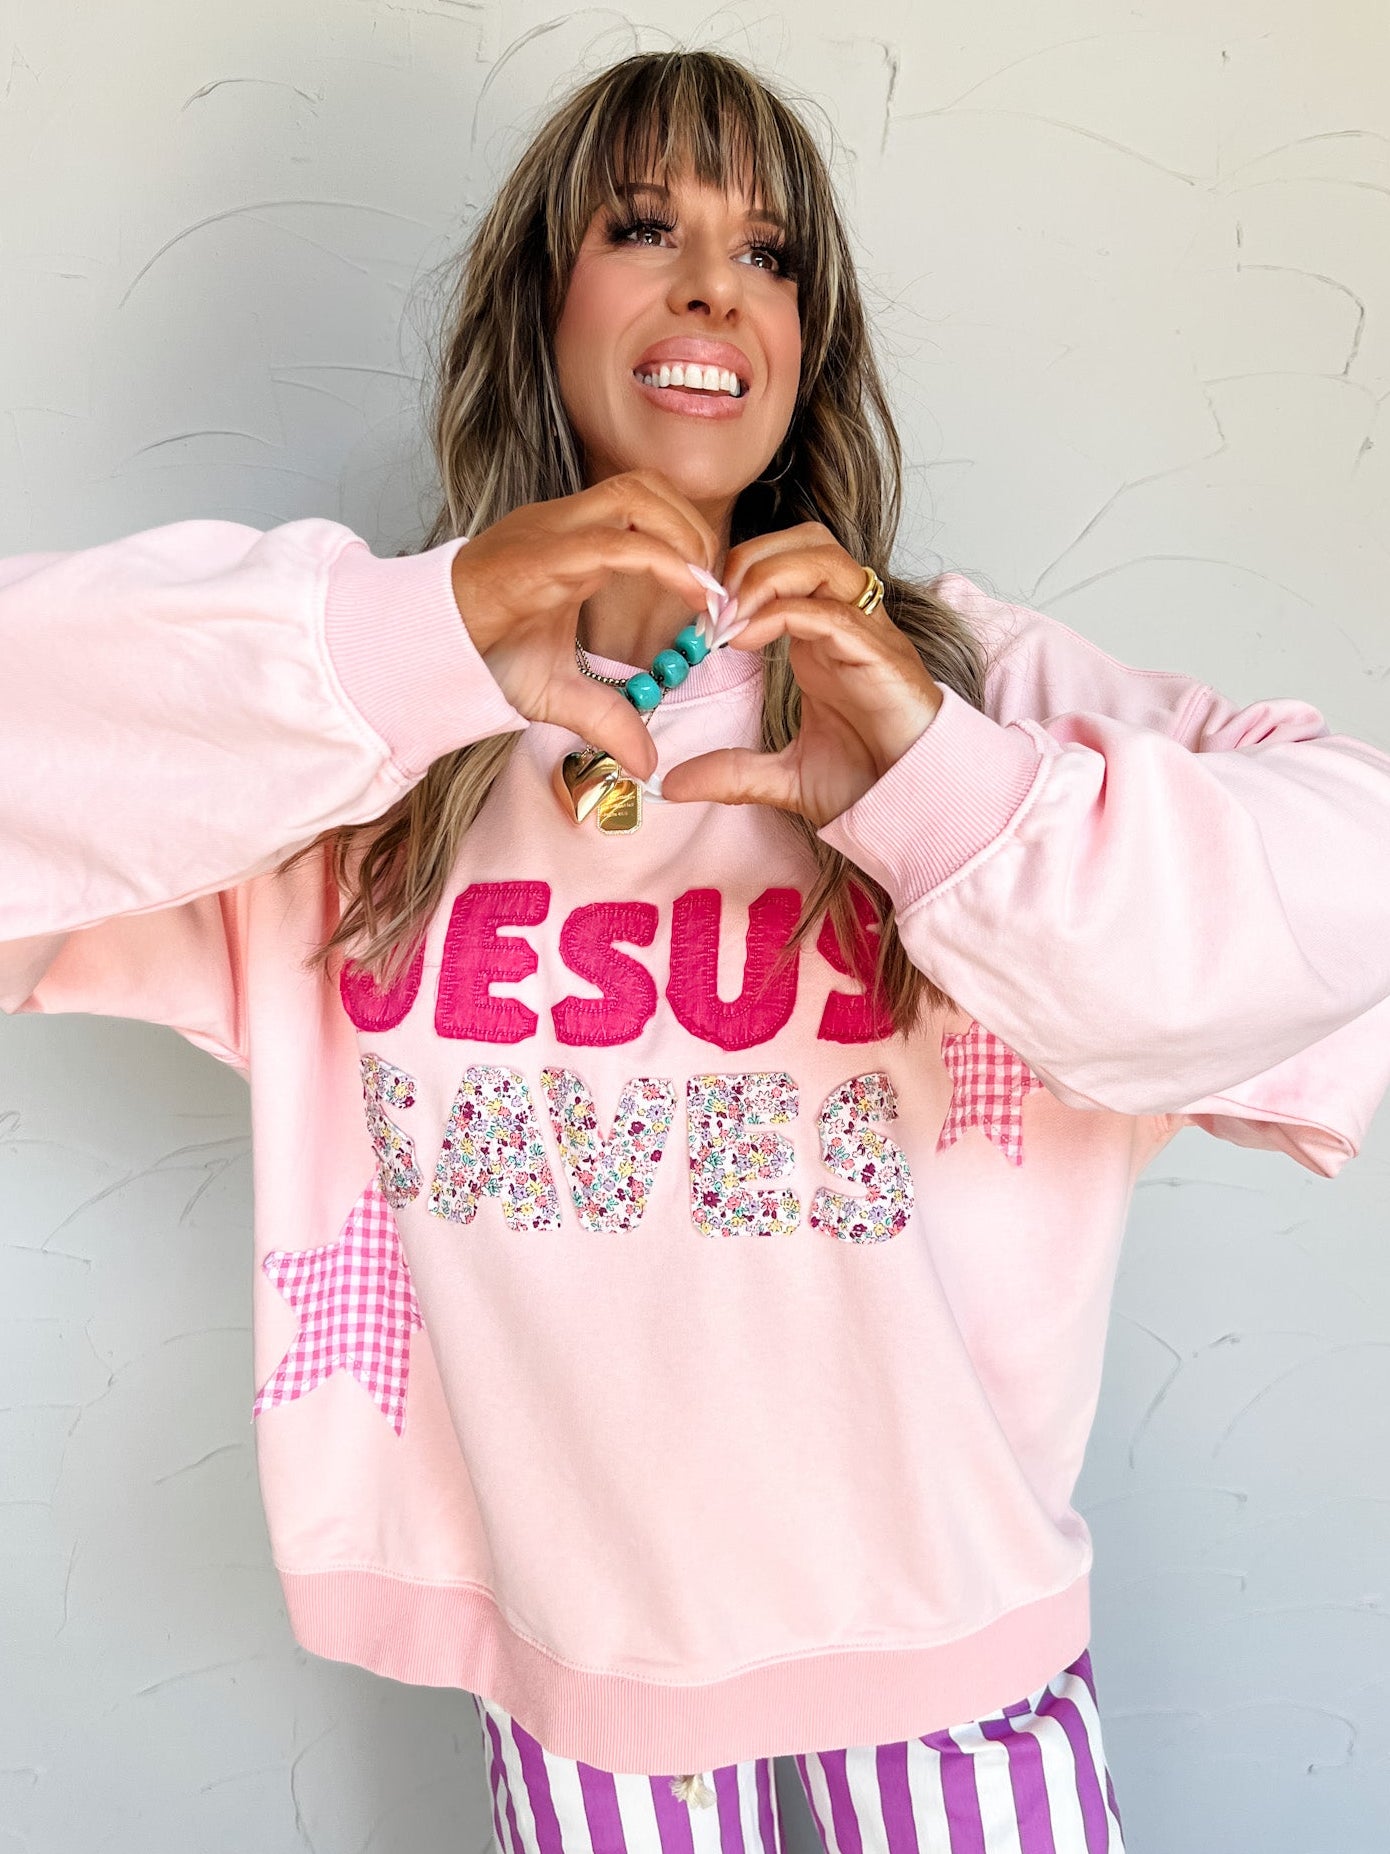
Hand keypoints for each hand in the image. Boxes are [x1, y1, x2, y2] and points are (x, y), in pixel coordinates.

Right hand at [449, 471, 717, 780]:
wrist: (420, 650)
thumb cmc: (479, 657)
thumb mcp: (556, 695)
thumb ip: (606, 720)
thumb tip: (648, 763)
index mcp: (570, 542)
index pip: (641, 508)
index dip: (686, 540)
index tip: (714, 597)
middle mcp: (563, 524)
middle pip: (646, 485)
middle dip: (694, 528)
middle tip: (717, 589)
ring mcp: (550, 531)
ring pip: (635, 495)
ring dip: (684, 535)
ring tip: (705, 590)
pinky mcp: (540, 555)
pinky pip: (613, 543)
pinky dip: (662, 562)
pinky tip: (690, 594)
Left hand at [659, 522, 943, 824]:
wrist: (918, 808)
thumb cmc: (869, 784)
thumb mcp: (783, 778)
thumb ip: (731, 773)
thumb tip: (671, 784)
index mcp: (825, 636)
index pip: (786, 562)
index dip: (737, 575)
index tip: (699, 619)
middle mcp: (848, 622)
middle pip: (805, 541)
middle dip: (750, 559)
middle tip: (711, 608)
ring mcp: (867, 634)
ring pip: (823, 558)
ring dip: (765, 576)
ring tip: (728, 621)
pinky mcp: (879, 656)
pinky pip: (829, 611)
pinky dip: (782, 613)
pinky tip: (745, 641)